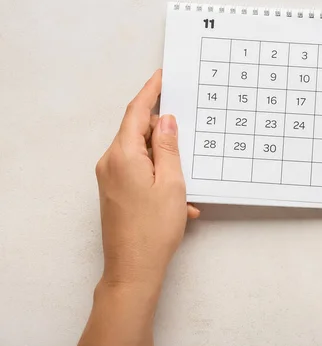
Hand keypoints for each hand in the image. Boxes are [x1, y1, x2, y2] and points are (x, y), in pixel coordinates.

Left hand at [95, 70, 198, 288]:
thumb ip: (168, 147)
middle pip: (136, 131)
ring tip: (186, 170)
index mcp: (123, 155)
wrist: (133, 268)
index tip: (161, 77)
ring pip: (140, 152)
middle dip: (160, 126)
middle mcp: (110, 163)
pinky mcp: (115, 191)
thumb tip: (166, 120)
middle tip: (184, 121)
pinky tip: (179, 197)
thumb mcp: (171, 183)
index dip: (150, 92)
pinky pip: (138, 171)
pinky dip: (159, 175)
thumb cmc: (153, 229)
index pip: (136, 113)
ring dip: (164, 156)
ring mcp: (110, 178)